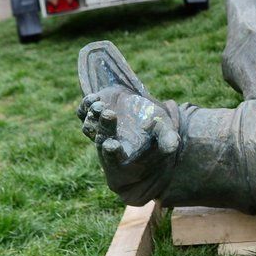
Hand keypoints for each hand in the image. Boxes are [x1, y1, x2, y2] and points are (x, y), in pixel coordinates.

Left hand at [78, 86, 180, 202]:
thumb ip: (167, 139)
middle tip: (110, 113)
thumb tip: (173, 146)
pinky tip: (93, 98)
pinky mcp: (93, 113)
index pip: (113, 157)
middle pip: (101, 137)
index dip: (111, 153)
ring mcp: (98, 127)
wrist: (142, 111)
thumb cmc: (154, 125)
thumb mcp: (164, 131)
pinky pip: (83, 112)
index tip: (112, 145)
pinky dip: (86, 105)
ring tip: (100, 105)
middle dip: (104, 126)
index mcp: (124, 151)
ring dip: (93, 115)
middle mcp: (108, 140)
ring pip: (89, 126)